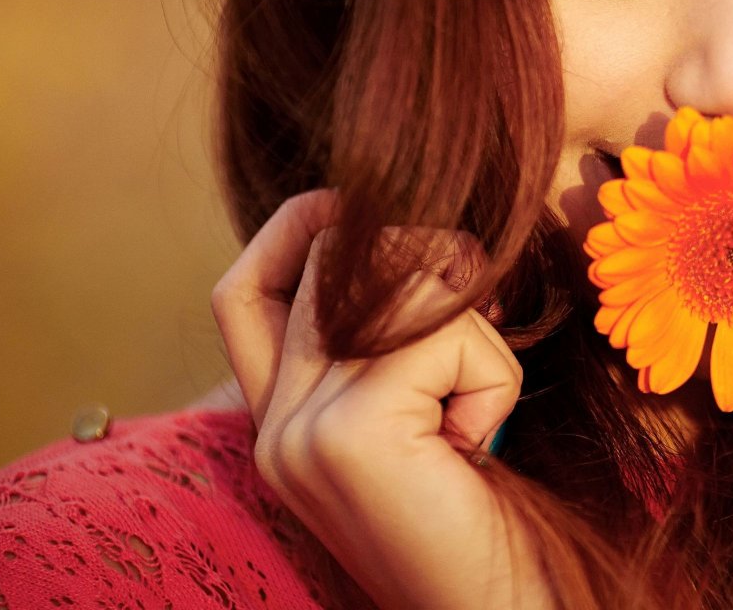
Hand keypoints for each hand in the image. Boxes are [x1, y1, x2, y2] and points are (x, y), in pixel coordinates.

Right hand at [210, 188, 553, 609]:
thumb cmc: (488, 517)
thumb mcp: (427, 415)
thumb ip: (394, 342)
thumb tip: (418, 236)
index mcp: (277, 423)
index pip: (240, 291)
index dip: (299, 230)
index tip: (366, 215)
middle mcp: (273, 427)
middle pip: (334, 262)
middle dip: (433, 270)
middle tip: (481, 333)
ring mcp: (300, 432)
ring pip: (397, 281)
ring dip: (473, 333)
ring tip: (474, 416)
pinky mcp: (350, 435)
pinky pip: (441, 333)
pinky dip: (491, 376)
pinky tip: (477, 446)